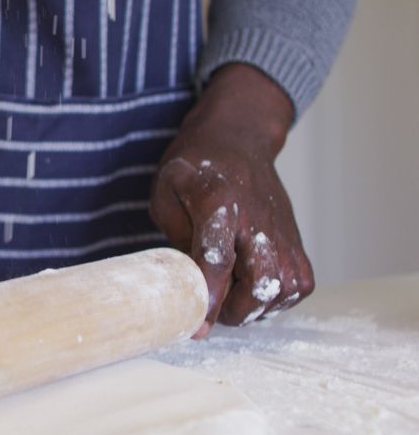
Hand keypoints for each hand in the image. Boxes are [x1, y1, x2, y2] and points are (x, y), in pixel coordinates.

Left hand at [150, 64, 314, 338]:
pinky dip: (280, 299)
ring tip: (234, 300)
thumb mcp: (166, 191)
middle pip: (261, 280)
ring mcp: (281, 229)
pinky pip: (300, 284)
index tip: (198, 327)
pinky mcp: (295, 238)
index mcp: (218, 200)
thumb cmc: (195, 168)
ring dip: (258, 307)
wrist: (237, 140)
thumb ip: (174, 235)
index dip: (208, 296)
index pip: (216, 258)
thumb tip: (188, 280)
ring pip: (285, 288)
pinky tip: (256, 291)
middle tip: (215, 310)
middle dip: (237, 309)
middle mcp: (256, 217)